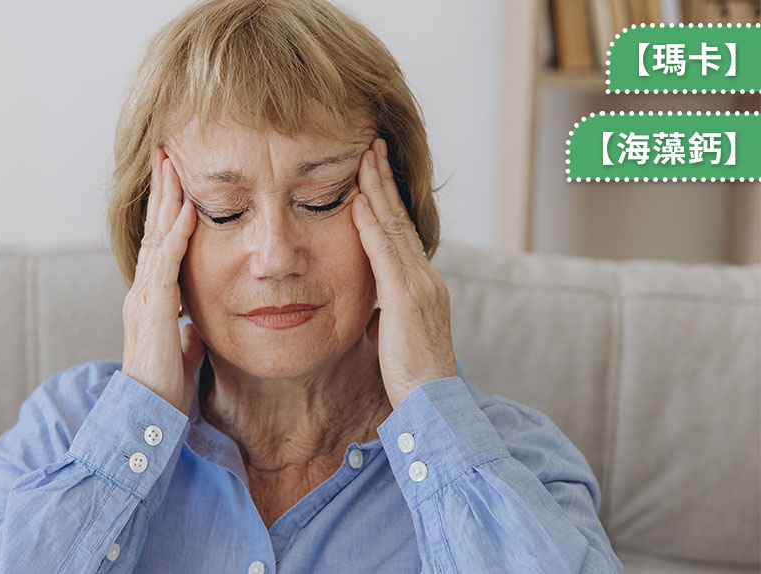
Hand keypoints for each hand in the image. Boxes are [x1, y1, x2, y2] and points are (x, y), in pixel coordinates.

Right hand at [121, 147, 205, 416]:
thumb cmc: (165, 388)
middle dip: (161, 190)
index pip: (160, 243)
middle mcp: (143, 291)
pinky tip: (187, 209)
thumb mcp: (181, 351)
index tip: (177, 179)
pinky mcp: (153, 311)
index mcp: (151, 297)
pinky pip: (166, 264)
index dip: (167, 210)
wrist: (149, 418)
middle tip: (167, 152)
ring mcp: (144, 298)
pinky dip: (177, 234)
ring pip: (156, 238)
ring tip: (173, 164)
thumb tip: (194, 327)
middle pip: (153, 229)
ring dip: (166, 199)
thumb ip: (186, 332)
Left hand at [350, 138, 457, 408]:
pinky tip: (358, 200)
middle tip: (372, 144)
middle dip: (384, 180)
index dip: (386, 199)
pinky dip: (371, 225)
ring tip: (365, 155)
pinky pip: (385, 254)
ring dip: (378, 189)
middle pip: (399, 219)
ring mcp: (419, 286)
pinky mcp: (407, 301)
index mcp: (420, 285)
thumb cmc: (409, 376)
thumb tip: (369, 309)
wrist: (432, 406)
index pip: (400, 232)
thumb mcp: (392, 336)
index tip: (372, 170)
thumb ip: (383, 313)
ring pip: (394, 227)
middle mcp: (425, 278)